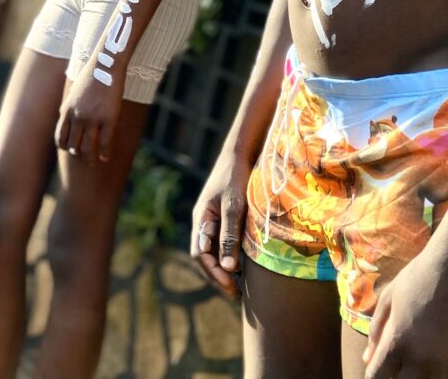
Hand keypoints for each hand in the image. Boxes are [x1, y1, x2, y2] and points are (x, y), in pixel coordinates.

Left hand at [55, 65, 124, 164]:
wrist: (106, 65)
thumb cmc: (91, 76)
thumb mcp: (73, 91)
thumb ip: (68, 106)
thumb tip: (62, 116)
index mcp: (67, 110)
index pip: (60, 137)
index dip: (64, 147)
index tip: (70, 150)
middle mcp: (77, 117)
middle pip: (73, 145)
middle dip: (77, 154)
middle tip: (83, 158)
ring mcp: (93, 119)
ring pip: (88, 148)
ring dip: (89, 159)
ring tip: (94, 163)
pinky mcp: (108, 119)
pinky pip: (105, 143)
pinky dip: (104, 153)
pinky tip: (106, 158)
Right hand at [191, 148, 251, 297]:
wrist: (240, 154)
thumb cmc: (235, 178)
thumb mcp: (233, 207)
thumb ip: (229, 236)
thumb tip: (228, 268)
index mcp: (201, 220)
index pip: (201, 255)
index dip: (213, 273)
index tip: (230, 287)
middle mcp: (205, 222)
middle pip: (206, 256)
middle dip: (218, 275)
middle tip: (235, 293)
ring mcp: (214, 220)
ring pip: (215, 251)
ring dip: (225, 268)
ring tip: (241, 285)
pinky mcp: (226, 218)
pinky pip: (225, 242)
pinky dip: (232, 256)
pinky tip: (245, 265)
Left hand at [363, 251, 447, 377]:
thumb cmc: (418, 278)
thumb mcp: (388, 298)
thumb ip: (376, 330)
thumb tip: (367, 358)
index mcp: (397, 343)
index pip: (376, 377)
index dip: (374, 375)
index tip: (378, 370)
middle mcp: (420, 361)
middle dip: (395, 378)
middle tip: (398, 363)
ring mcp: (446, 366)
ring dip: (419, 378)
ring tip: (417, 363)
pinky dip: (445, 378)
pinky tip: (441, 367)